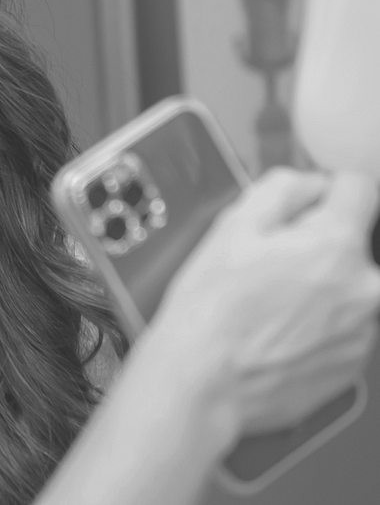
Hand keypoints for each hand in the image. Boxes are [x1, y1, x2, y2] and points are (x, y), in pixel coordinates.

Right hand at [152, 169, 379, 437]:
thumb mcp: (232, 226)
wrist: (203, 382)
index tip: (304, 204)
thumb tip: (312, 184)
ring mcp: (363, 332)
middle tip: (269, 264)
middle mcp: (366, 288)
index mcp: (337, 244)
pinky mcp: (352, 366)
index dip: (325, 189)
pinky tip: (274, 331)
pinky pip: (342, 327)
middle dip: (319, 245)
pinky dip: (315, 324)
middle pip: (353, 243)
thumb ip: (283, 188)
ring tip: (267, 304)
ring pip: (348, 287)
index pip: (361, 187)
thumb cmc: (210, 307)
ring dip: (319, 287)